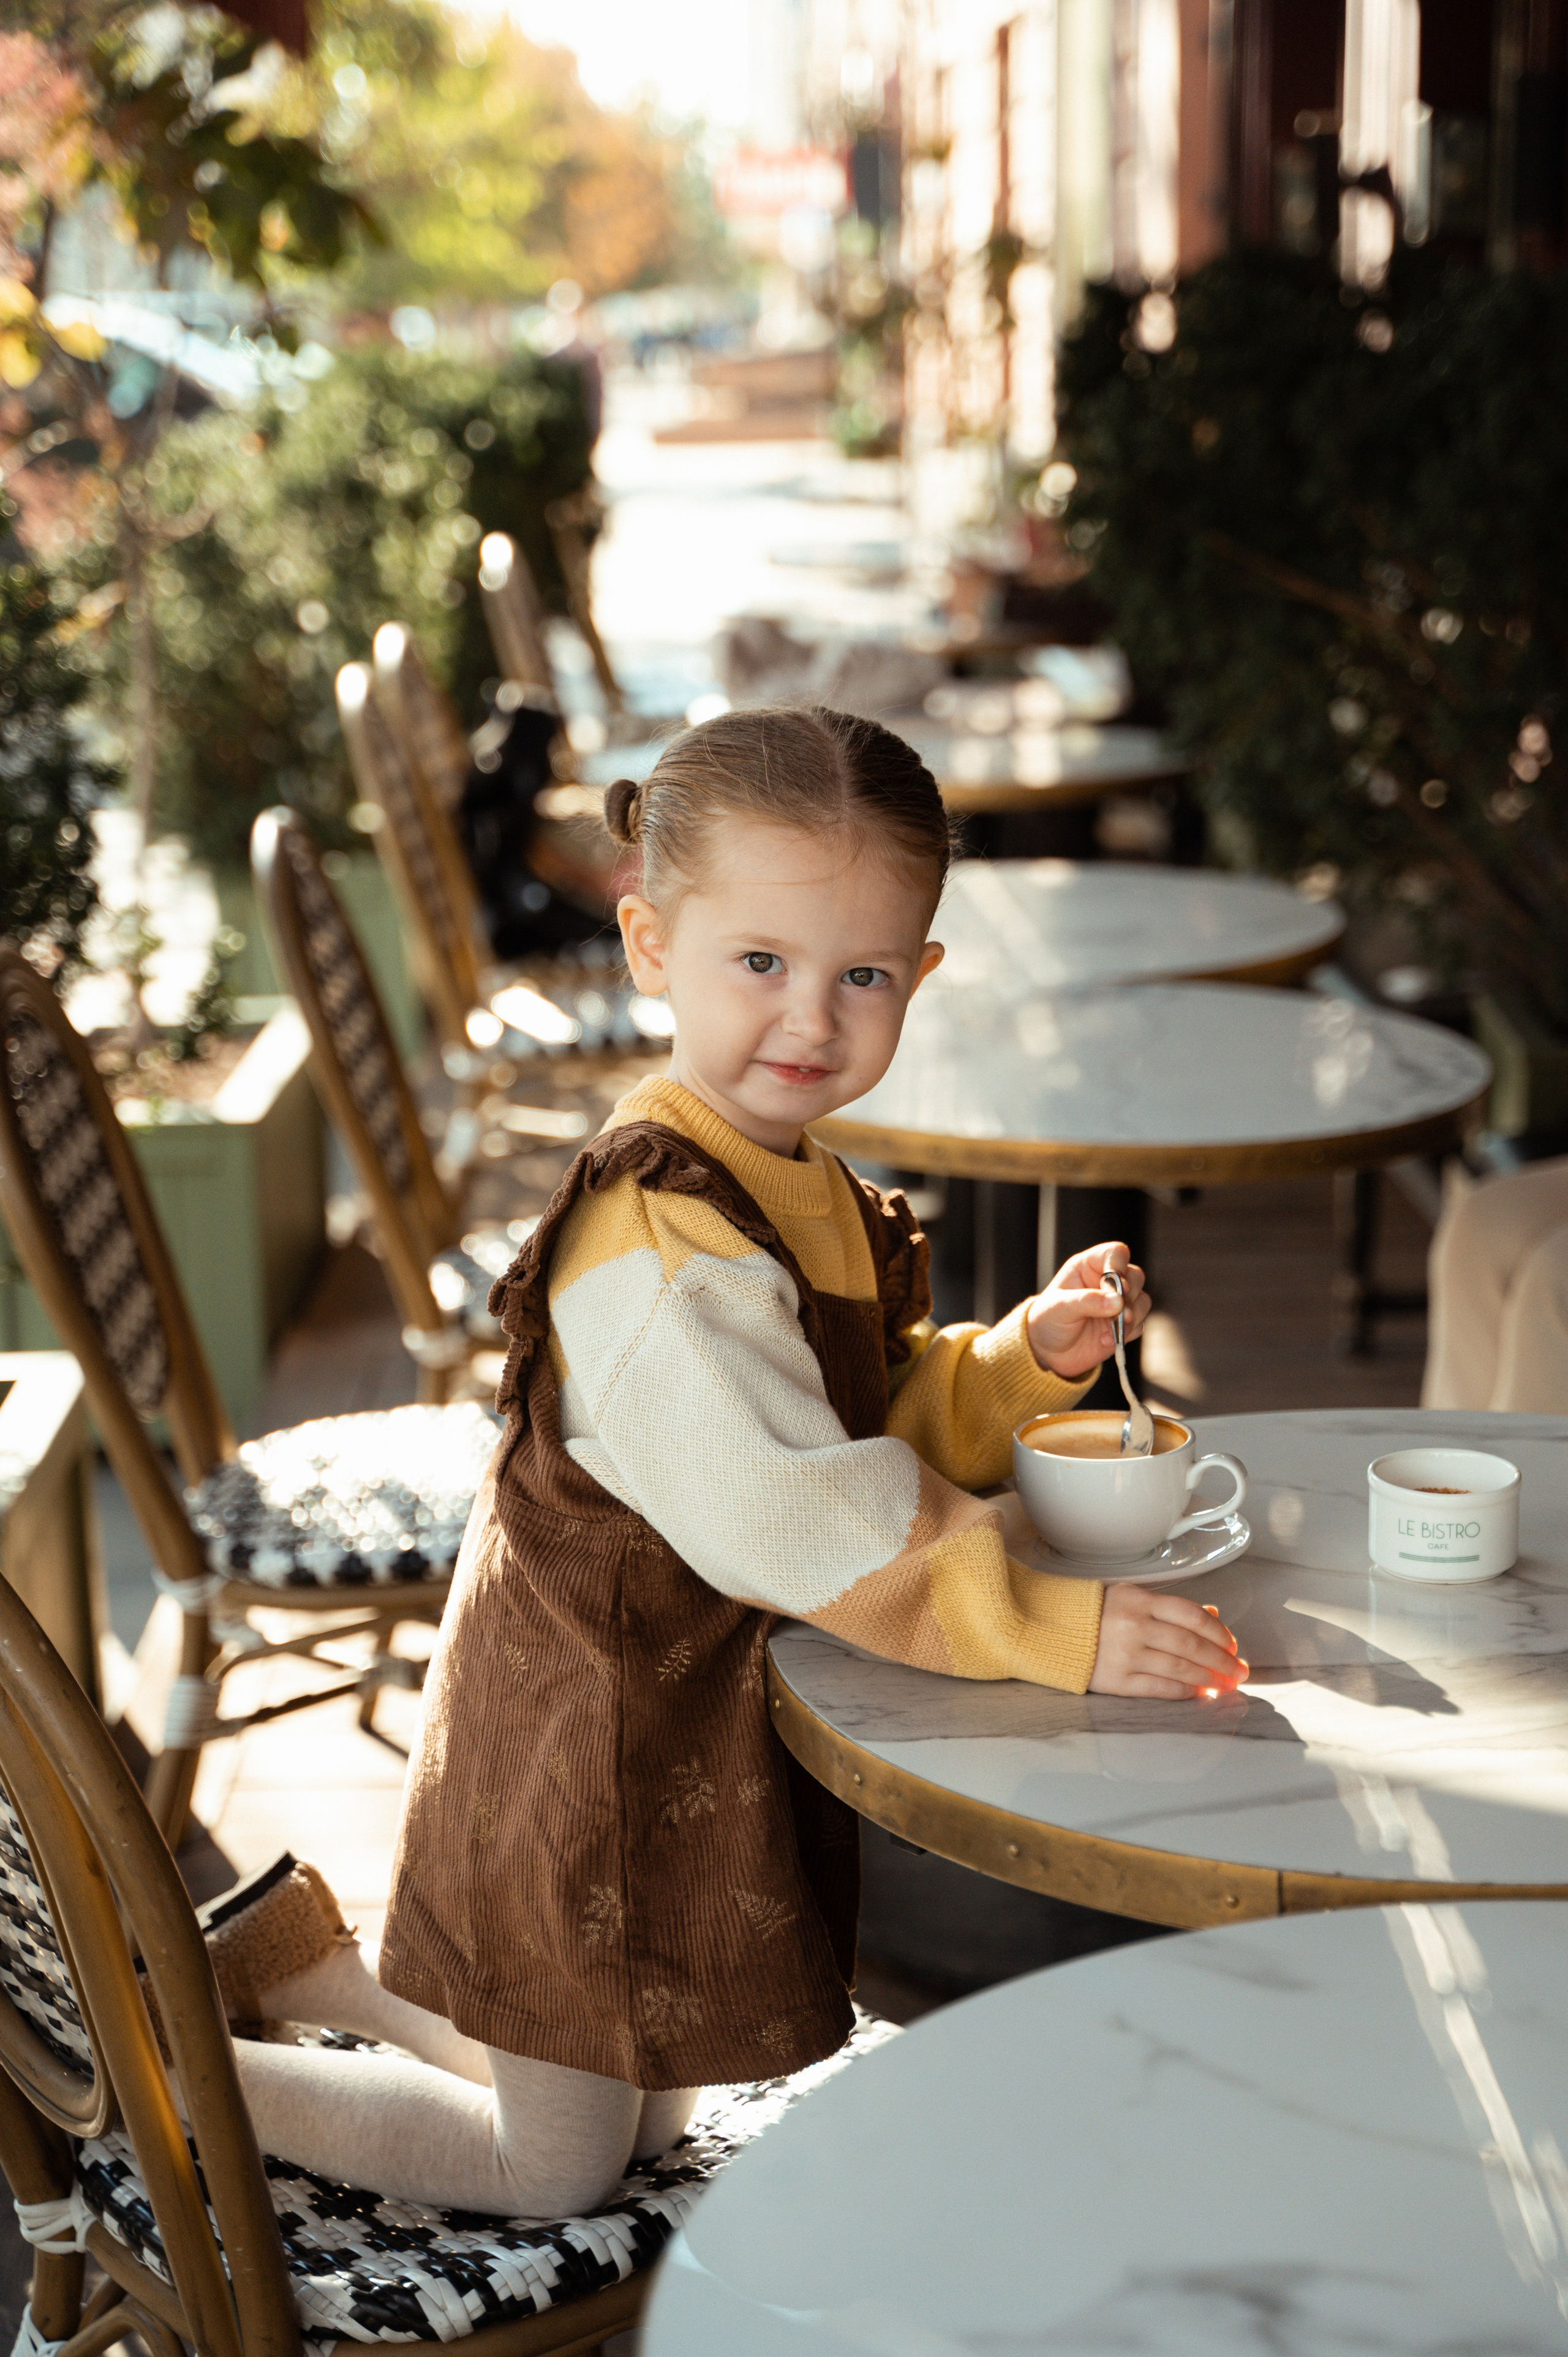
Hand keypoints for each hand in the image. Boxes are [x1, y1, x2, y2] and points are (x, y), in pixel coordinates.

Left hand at [1026, 1242, 1148, 1380]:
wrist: (1047, 1352)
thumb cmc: (1047, 1321)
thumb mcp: (1060, 1307)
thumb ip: (1088, 1301)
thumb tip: (1118, 1302)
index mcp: (1088, 1267)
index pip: (1115, 1254)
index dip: (1119, 1267)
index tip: (1117, 1286)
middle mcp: (1106, 1282)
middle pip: (1135, 1276)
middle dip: (1129, 1295)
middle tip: (1118, 1312)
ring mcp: (1117, 1304)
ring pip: (1142, 1301)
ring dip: (1133, 1316)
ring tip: (1112, 1330)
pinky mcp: (1123, 1325)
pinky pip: (1140, 1324)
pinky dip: (1128, 1333)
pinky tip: (1106, 1341)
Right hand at [1089, 1590, 1247, 1698]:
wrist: (1052, 1630)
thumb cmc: (1095, 1613)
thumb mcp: (1132, 1597)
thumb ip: (1171, 1607)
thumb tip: (1213, 1616)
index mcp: (1139, 1600)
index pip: (1192, 1615)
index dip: (1219, 1632)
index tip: (1232, 1645)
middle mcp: (1134, 1626)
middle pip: (1191, 1645)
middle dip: (1222, 1661)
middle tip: (1239, 1671)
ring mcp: (1125, 1655)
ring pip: (1180, 1669)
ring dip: (1209, 1679)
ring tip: (1225, 1685)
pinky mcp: (1117, 1680)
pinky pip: (1160, 1689)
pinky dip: (1184, 1692)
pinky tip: (1199, 1693)